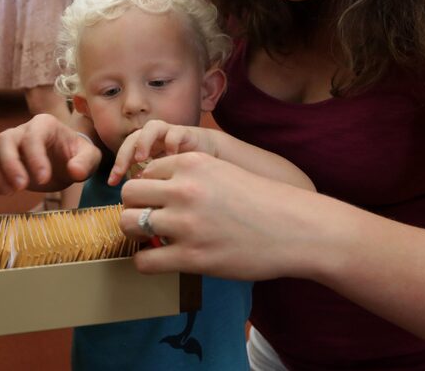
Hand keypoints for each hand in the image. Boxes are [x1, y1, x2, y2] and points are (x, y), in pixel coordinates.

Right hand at [0, 114, 101, 193]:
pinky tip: (1, 190)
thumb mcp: (90, 157)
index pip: (32, 136)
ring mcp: (6, 143)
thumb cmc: (76, 155)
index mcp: (44, 124)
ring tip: (11, 192)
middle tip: (21, 187)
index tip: (43, 179)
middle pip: (4, 140)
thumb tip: (75, 171)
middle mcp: (21, 130)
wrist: (64, 161)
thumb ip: (85, 162)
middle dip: (10, 165)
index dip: (35, 157)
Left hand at [109, 120, 216, 184]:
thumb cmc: (188, 174)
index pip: (126, 153)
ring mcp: (170, 134)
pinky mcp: (188, 134)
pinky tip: (172, 157)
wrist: (215, 159)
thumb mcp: (165, 184)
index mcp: (148, 150)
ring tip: (141, 158)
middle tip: (121, 171)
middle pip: (133, 138)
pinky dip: (171, 141)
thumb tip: (132, 206)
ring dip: (143, 141)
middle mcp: (156, 140)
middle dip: (125, 152)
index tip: (112, 183)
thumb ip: (150, 189)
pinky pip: (176, 132)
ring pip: (151, 127)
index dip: (117, 166)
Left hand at [120, 152, 324, 280]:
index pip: (145, 171)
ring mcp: (185, 223)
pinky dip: (146, 261)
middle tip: (148, 219)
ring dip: (136, 234)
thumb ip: (189, 175)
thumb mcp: (222, 170)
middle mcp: (183, 188)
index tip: (159, 201)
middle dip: (133, 207)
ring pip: (128, 224)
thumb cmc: (262, 201)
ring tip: (153, 240)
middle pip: (128, 194)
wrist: (296, 229)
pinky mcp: (191, 256)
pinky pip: (144, 260)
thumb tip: (154, 188)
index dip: (149, 188)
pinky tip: (160, 259)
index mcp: (192, 163)